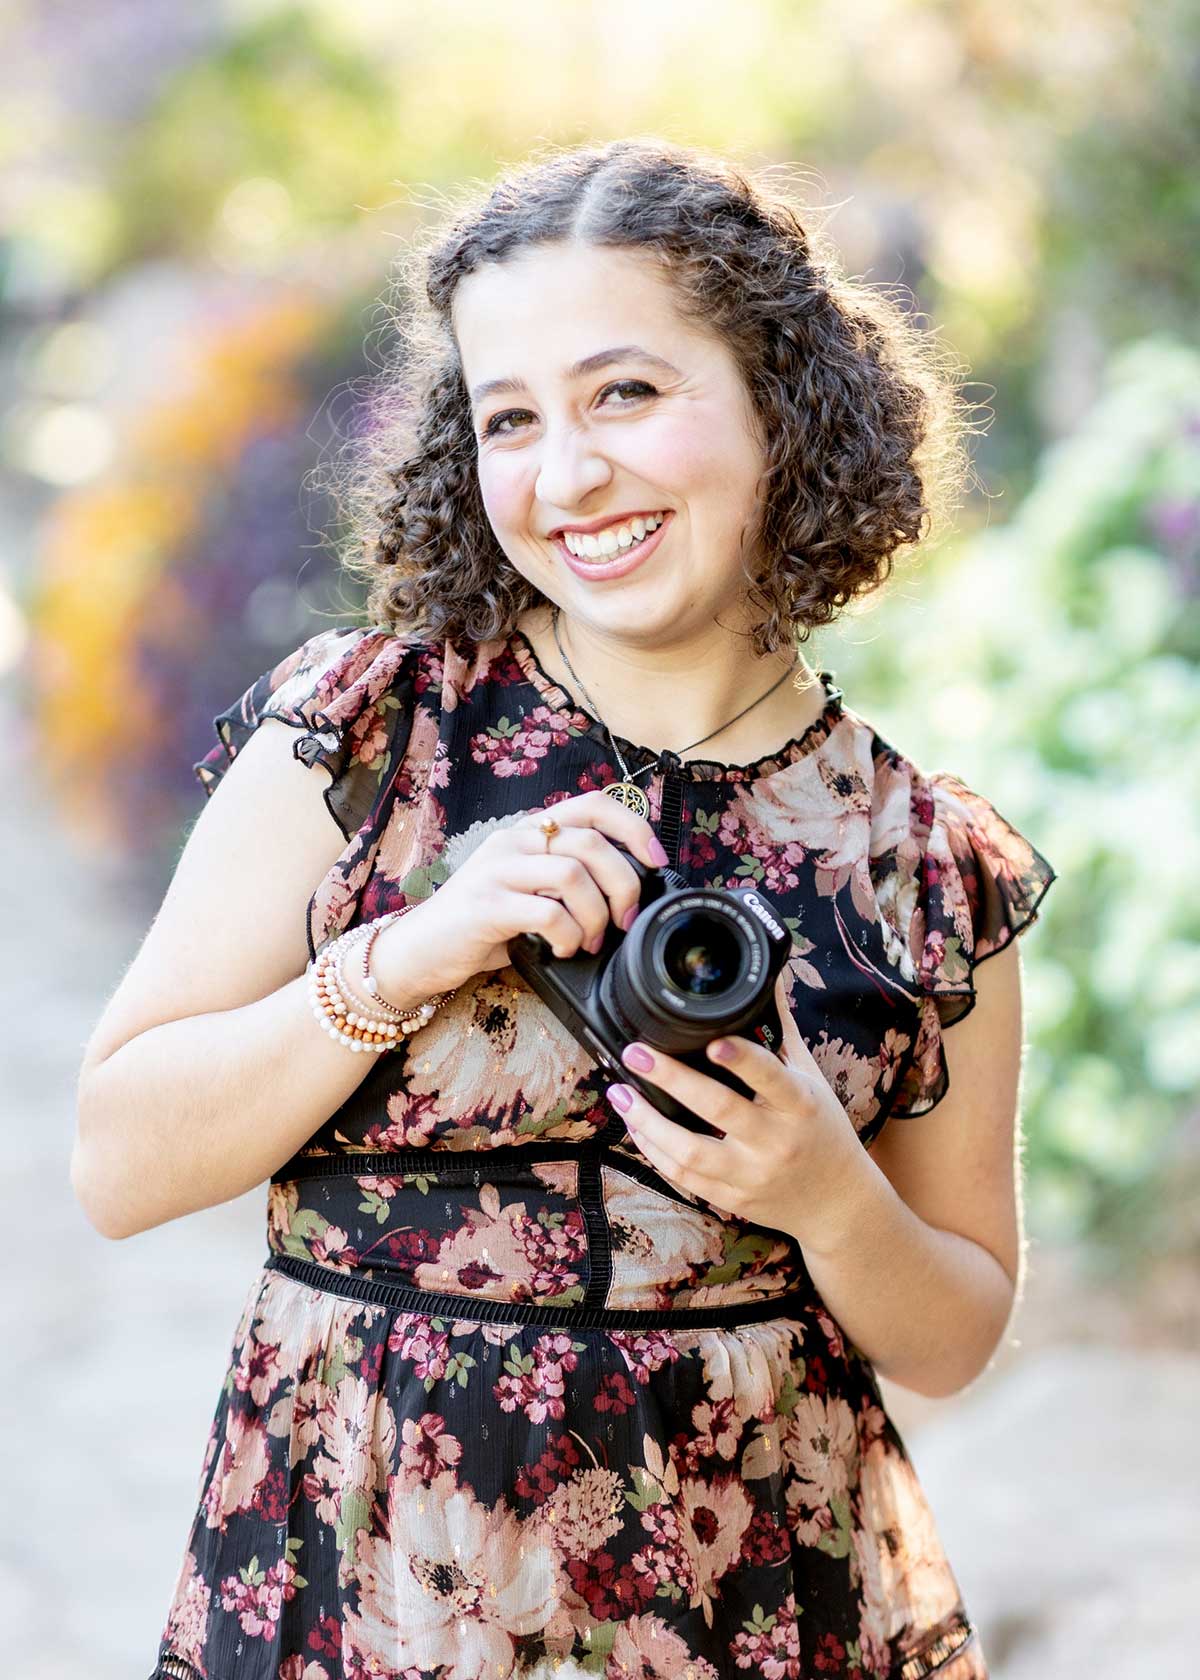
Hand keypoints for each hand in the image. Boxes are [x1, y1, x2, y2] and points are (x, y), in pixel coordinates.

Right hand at [372, 790, 665, 999]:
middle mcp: (514, 841)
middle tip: (624, 920)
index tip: (656, 861)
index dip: (634, 828)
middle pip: (593, 844)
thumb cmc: (481, 926)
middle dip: (624, 886)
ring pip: (574, 875)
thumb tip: (630, 897)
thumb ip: (567, 882)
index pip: (594, 805)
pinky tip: (562, 949)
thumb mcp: (528, 891)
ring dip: (596, 916)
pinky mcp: (485, 903)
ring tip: (589, 941)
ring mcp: (497, 869)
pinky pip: (548, 911)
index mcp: (530, 832)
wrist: (419, 951)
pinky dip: (568, 935)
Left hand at [606, 969, 866, 1253]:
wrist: (838, 1202)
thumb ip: (782, 1029)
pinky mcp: (732, 1198)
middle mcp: (776, 1141)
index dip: (742, 1060)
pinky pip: (684, 1177)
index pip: (771, 1076)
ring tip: (620, 1093)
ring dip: (647, 1122)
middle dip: (672, 1080)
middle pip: (719, 1110)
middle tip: (636, 1054)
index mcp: (800, 1104)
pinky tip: (635, 1125)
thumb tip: (767, 975)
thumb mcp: (811, 1077)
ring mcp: (752, 1174)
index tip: (713, 1042)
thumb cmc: (822, 1127)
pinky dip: (654, 1150)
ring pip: (690, 1153)